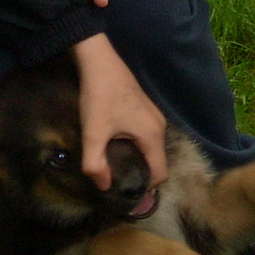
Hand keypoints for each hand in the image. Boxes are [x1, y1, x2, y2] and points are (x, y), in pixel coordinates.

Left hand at [72, 33, 167, 190]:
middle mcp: (160, 126)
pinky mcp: (145, 107)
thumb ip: (95, 164)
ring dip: (138, 160)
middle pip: (157, 162)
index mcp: (152, 135)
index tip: (127, 194)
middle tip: (118, 182)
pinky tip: (116, 144)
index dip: (146, 188)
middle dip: (141, 175)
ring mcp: (154, 115)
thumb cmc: (99, 96)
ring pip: (152, 148)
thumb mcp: (93, 133)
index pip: (161, 174)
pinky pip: (146, 136)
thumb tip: (104, 186)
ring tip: (115, 165)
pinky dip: (136, 146)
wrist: (99, 60)